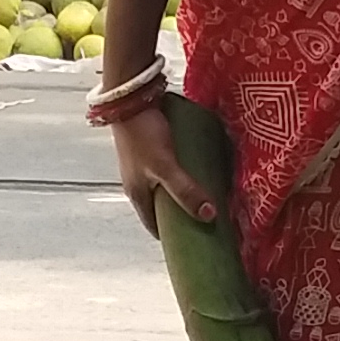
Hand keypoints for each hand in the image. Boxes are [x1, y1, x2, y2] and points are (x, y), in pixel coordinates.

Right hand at [107, 101, 216, 232]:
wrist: (129, 97)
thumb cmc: (143, 135)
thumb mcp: (165, 167)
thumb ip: (185, 191)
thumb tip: (209, 216)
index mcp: (137, 194)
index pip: (155, 226)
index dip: (173, 238)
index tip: (196, 243)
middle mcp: (138, 183)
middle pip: (163, 208)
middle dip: (182, 215)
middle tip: (209, 219)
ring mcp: (144, 165)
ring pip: (166, 188)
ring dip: (184, 193)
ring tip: (209, 195)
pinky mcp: (151, 148)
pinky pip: (170, 169)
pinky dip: (183, 174)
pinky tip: (199, 169)